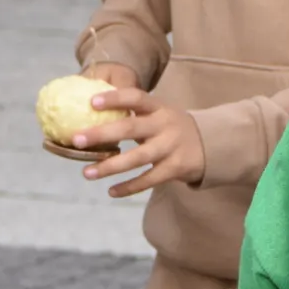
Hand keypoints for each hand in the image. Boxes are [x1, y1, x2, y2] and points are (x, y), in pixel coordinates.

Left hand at [76, 82, 206, 196]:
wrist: (211, 145)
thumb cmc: (171, 127)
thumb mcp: (159, 114)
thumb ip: (134, 115)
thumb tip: (90, 114)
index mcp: (158, 108)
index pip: (135, 97)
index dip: (114, 98)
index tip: (91, 102)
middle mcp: (165, 125)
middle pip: (131, 128)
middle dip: (102, 134)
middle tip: (77, 139)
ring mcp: (171, 148)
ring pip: (137, 159)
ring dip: (109, 167)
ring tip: (87, 173)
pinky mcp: (175, 168)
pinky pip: (148, 179)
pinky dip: (129, 187)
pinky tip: (111, 191)